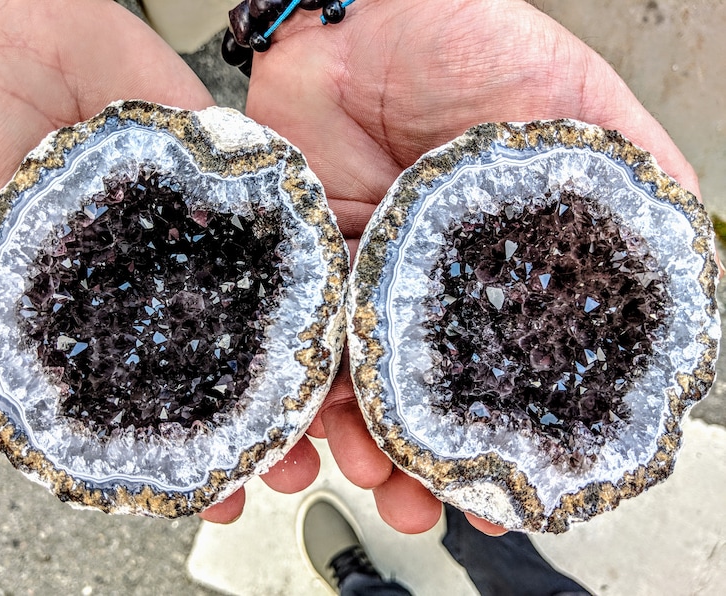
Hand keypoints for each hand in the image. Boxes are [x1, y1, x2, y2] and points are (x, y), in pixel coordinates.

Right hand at [0, 0, 323, 519]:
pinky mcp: (215, 192)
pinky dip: (302, 278)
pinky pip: (267, 237)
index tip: (214, 492)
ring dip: (286, 372)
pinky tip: (330, 317)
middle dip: (246, 426)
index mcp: (69, 317)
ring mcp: (179, 245)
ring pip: (245, 319)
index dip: (169, 458)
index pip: (129, 408)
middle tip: (287, 468)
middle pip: (201, 375)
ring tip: (323, 420)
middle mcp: (132, 290)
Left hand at [244, 0, 700, 534]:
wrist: (349, 16)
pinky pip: (299, 345)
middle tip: (424, 503)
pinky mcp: (309, 269)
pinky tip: (298, 435)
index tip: (505, 489)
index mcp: (499, 264)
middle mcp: (432, 282)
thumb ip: (624, 178)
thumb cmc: (459, 40)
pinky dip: (297, 394)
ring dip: (358, 444)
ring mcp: (367, 280)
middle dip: (425, 460)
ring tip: (362, 478)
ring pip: (359, 385)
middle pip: (430, 393)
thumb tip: (688, 256)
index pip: (511, 366)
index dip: (511, 431)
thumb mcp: (566, 103)